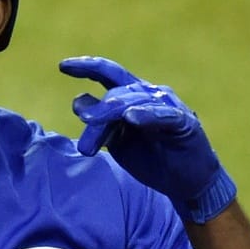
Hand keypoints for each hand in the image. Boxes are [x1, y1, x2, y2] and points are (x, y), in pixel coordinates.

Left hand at [59, 56, 237, 223]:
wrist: (186, 182)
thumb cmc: (152, 158)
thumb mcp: (119, 142)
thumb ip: (100, 124)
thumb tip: (78, 102)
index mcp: (133, 97)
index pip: (108, 74)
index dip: (87, 66)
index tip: (63, 66)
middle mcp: (151, 95)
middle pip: (118, 93)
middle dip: (98, 109)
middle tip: (82, 121)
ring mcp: (168, 107)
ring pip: (136, 101)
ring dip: (114, 110)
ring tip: (95, 119)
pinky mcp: (184, 123)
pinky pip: (163, 115)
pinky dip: (147, 115)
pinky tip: (131, 118)